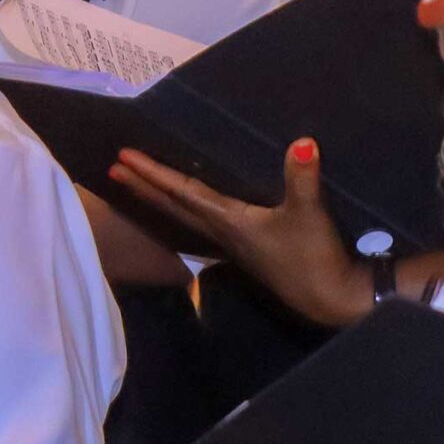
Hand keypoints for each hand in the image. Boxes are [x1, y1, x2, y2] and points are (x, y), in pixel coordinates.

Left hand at [108, 139, 372, 327]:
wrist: (330, 300)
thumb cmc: (314, 257)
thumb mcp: (309, 214)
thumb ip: (302, 178)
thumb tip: (303, 142)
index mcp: (228, 220)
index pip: (181, 192)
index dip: (152, 174)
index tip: (123, 158)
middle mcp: (221, 233)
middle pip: (172, 206)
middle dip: (143, 187)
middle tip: (114, 169)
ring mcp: (231, 245)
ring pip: (183, 218)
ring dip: (159, 201)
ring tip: (138, 187)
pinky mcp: (245, 252)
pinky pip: (202, 226)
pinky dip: (185, 213)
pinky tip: (187, 212)